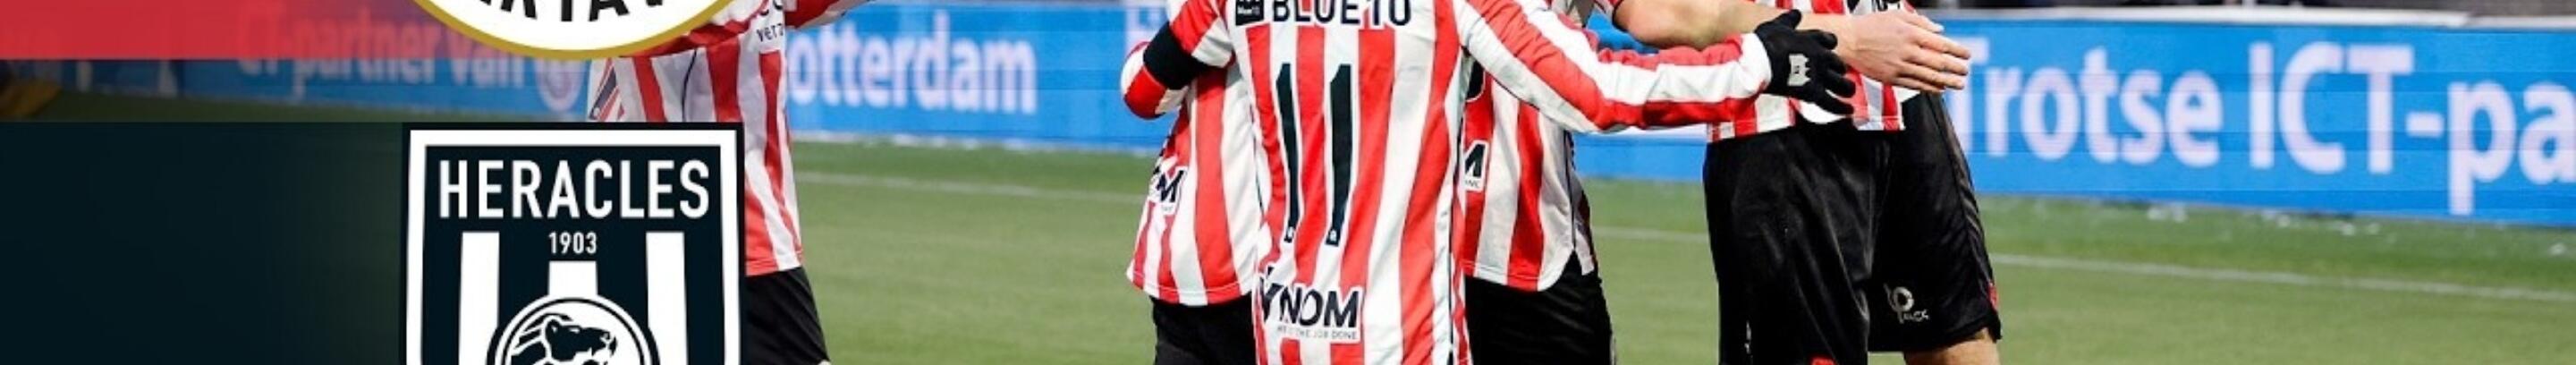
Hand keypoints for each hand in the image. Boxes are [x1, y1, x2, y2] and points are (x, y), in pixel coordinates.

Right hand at [1753, 12, 1857, 114]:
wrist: (1759, 61)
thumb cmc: (1764, 43)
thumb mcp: (1777, 25)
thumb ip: (1789, 20)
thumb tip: (1795, 14)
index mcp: (1811, 39)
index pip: (1829, 40)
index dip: (1829, 45)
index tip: (1828, 48)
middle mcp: (1819, 56)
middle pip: (1838, 63)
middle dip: (1839, 69)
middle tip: (1837, 73)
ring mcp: (1818, 74)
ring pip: (1842, 83)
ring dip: (1846, 88)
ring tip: (1848, 91)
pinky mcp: (1812, 91)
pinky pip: (1831, 102)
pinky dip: (1841, 108)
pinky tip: (1848, 111)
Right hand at [1837, 12, 1970, 91]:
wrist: (1847, 41)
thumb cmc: (1869, 26)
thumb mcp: (1897, 15)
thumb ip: (1921, 22)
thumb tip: (1939, 30)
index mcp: (1911, 34)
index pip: (1942, 44)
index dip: (1957, 51)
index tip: (1966, 55)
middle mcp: (1908, 51)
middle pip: (1938, 62)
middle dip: (1955, 68)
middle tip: (1965, 71)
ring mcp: (1899, 66)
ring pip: (1929, 76)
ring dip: (1947, 81)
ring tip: (1958, 84)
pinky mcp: (1891, 78)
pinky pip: (1914, 85)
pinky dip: (1929, 88)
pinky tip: (1938, 89)